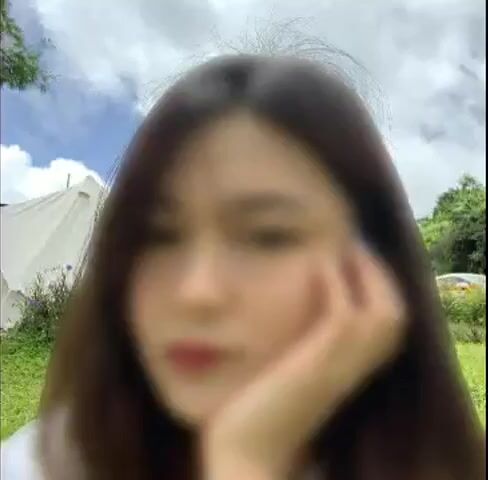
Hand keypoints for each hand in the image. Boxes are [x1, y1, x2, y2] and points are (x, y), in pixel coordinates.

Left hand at [202, 243, 406, 479]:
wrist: (252, 444)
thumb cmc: (269, 400)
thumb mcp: (301, 360)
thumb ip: (314, 334)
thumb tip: (312, 293)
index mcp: (362, 364)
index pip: (389, 310)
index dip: (377, 278)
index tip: (355, 250)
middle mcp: (366, 364)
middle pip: (394, 303)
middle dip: (376, 268)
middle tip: (351, 239)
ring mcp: (348, 361)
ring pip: (380, 303)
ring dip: (363, 268)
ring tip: (342, 243)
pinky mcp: (323, 358)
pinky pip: (343, 308)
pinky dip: (337, 280)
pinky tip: (320, 260)